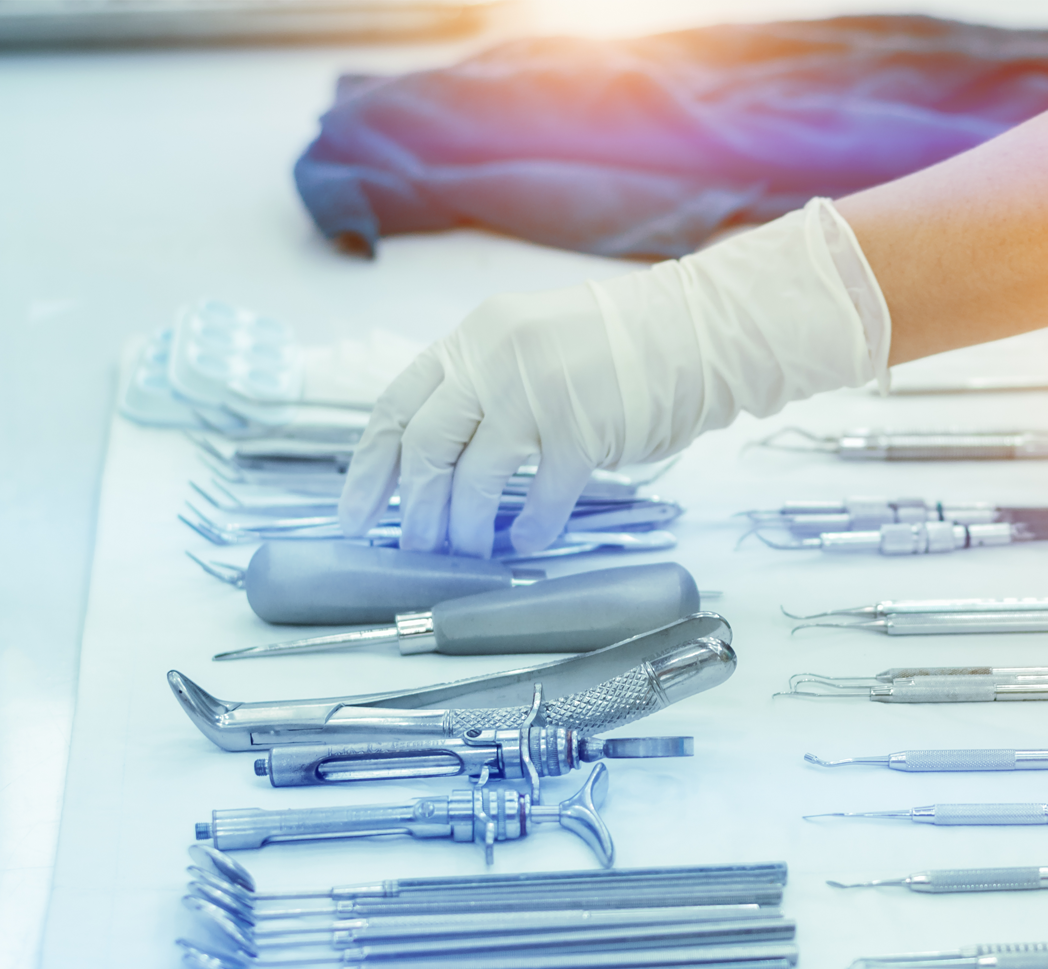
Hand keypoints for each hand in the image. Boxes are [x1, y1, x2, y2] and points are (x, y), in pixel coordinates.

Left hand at [338, 198, 889, 555]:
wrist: (693, 334)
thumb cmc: (612, 351)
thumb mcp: (527, 345)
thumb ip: (480, 388)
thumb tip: (437, 463)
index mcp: (473, 340)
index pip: (398, 406)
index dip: (369, 467)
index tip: (355, 513)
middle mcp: (495, 360)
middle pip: (427, 447)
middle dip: (414, 509)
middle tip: (413, 547)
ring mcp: (538, 394)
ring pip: (474, 478)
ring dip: (464, 528)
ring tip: (466, 554)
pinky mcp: (583, 430)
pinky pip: (540, 497)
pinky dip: (527, 527)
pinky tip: (525, 542)